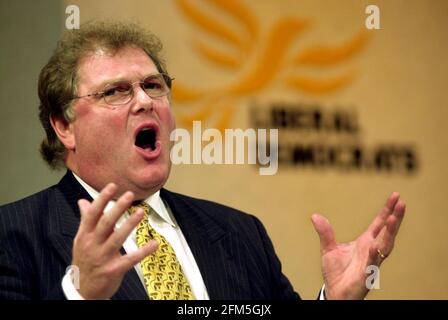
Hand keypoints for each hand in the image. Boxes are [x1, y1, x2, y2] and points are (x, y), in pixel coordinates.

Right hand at [72, 183, 157, 298]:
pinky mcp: (114, 270)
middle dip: (117, 208)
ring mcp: (102, 258)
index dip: (102, 199)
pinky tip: (154, 243)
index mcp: (84, 235)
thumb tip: (83, 201)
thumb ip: (85, 220)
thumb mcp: (80, 240)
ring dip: (130, 224)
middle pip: (105, 223)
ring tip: (141, 212)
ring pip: (117, 238)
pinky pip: (131, 259)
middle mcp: (92, 245)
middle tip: (129, 195)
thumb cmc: (84, 260)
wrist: (82, 291)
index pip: (92, 214)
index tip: (112, 186)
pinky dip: (143, 251)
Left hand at [311, 192, 405, 299]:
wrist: (335, 293)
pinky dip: (375, 255)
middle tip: (401, 202)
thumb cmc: (336, 273)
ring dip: (390, 233)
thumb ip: (325, 233)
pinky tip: (376, 246)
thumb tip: (315, 216)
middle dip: (395, 217)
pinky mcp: (367, 275)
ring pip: (385, 246)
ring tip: (393, 218)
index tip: (395, 197)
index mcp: (365, 243)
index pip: (379, 224)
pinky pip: (372, 264)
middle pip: (387, 232)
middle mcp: (372, 251)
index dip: (387, 211)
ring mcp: (371, 263)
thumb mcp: (328, 249)